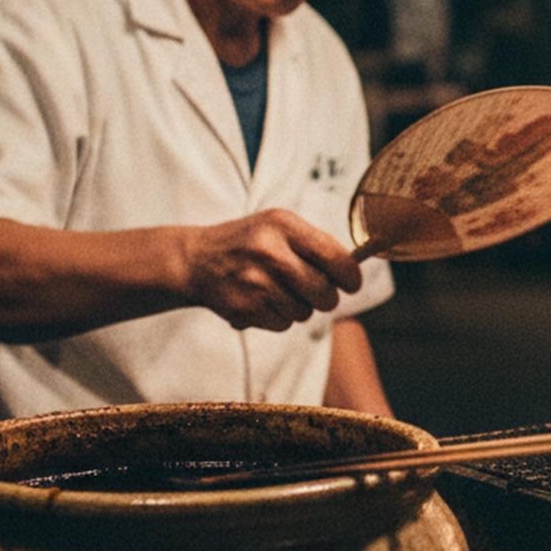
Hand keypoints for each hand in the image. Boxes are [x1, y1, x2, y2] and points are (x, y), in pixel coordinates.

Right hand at [185, 209, 363, 331]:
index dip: (350, 277)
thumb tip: (353, 272)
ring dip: (299, 307)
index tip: (352, 284)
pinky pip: (284, 325)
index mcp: (283, 225)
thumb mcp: (279, 226)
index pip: (335, 257)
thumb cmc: (249, 242)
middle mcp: (269, 252)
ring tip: (277, 290)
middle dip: (326, 297)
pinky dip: (279, 318)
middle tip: (317, 291)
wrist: (197, 260)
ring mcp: (255, 282)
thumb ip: (316, 244)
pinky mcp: (245, 308)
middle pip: (324, 292)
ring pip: (305, 312)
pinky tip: (262, 300)